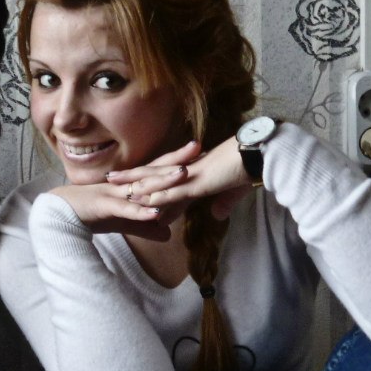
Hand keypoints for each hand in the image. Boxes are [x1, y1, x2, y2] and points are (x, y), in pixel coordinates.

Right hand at [48, 141, 200, 239]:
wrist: (60, 214)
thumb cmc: (91, 214)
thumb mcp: (123, 223)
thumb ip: (146, 227)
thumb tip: (168, 235)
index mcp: (129, 185)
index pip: (157, 170)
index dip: (176, 161)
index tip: (200, 153)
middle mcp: (124, 185)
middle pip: (153, 169)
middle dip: (176, 160)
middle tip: (199, 147)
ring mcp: (114, 194)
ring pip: (142, 186)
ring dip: (162, 181)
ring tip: (184, 175)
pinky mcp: (105, 207)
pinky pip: (126, 209)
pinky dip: (141, 211)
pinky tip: (156, 212)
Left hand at [107, 138, 253, 220]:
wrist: (260, 155)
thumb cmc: (250, 168)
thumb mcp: (234, 190)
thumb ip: (223, 202)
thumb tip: (216, 215)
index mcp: (195, 170)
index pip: (167, 178)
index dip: (149, 180)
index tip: (132, 183)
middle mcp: (188, 170)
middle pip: (153, 173)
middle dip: (131, 177)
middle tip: (110, 178)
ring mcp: (190, 176)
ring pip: (155, 181)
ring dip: (133, 184)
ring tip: (112, 186)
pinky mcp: (196, 183)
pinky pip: (170, 191)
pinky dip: (152, 196)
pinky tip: (136, 199)